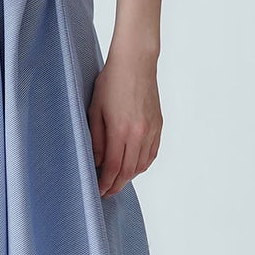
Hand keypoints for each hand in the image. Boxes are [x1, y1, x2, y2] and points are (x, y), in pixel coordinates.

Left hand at [88, 50, 161, 196]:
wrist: (136, 63)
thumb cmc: (111, 82)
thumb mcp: (95, 109)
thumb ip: (95, 138)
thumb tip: (96, 161)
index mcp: (121, 130)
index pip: (113, 168)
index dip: (105, 183)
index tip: (98, 190)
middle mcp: (139, 133)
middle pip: (129, 171)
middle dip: (116, 185)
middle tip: (106, 192)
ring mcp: (151, 130)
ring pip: (142, 165)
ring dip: (129, 177)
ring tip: (117, 181)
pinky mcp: (158, 125)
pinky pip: (152, 154)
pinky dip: (142, 165)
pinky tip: (133, 167)